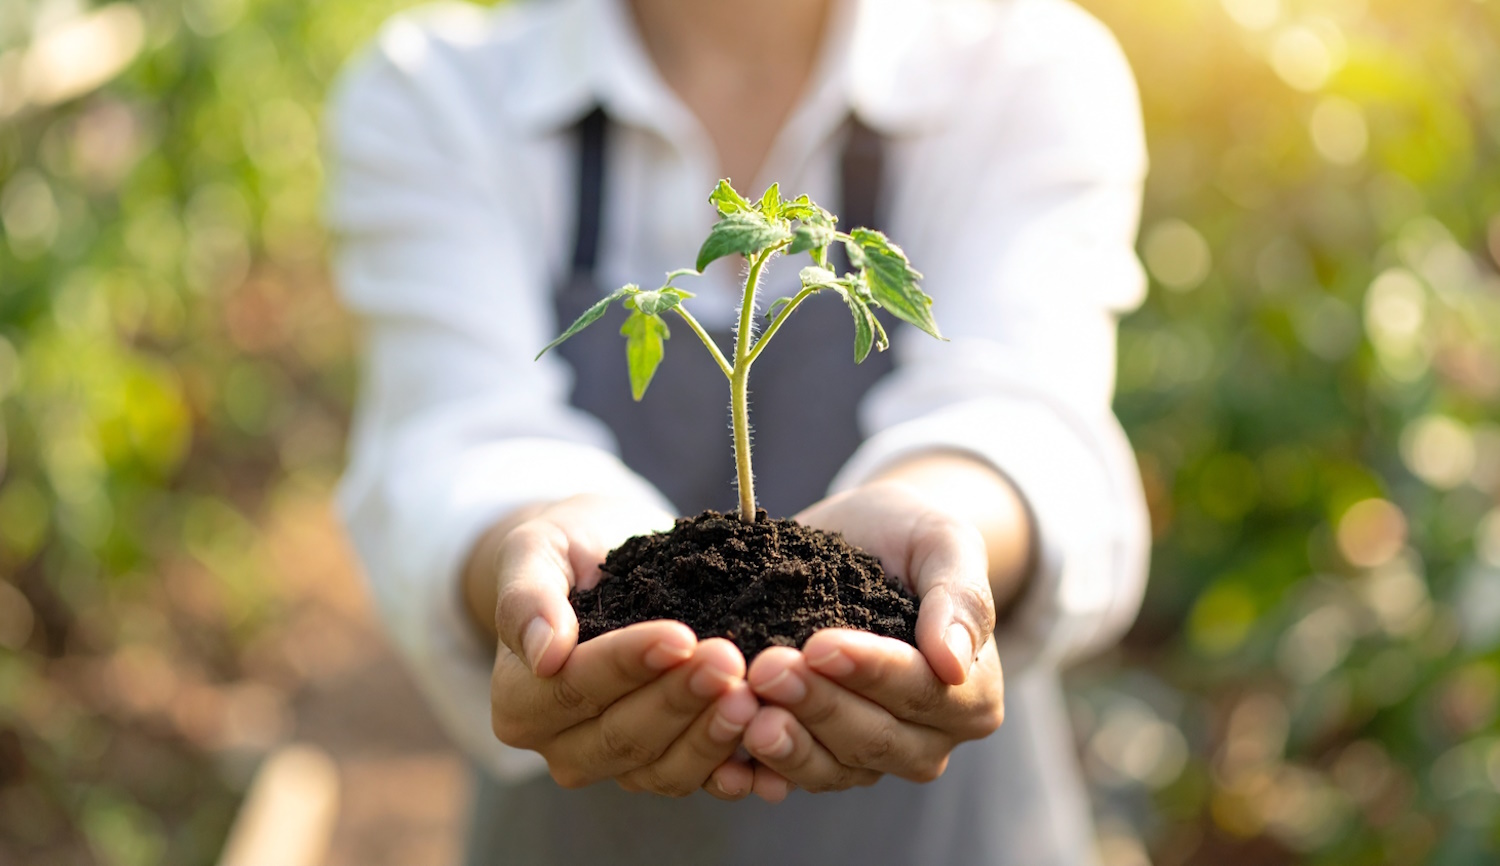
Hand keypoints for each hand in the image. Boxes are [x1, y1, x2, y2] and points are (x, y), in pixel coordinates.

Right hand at [482, 495, 758, 795]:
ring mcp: (615, 765)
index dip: (629, 664)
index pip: (576, 688)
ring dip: (711, 737)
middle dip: (680, 699)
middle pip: (623, 735)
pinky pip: (699, 778)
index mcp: (520, 702)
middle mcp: (561, 747)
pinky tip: (769, 750)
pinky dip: (736, 770)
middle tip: (729, 661)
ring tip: (752, 696)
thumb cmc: (563, 550)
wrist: (602, 563)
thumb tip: (544, 655)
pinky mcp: (664, 765)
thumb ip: (526, 599)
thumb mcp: (534, 552)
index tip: (680, 635)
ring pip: (663, 768)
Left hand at [724, 481, 1005, 794]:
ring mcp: (871, 757)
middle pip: (874, 738)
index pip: (923, 692)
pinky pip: (790, 778)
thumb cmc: (910, 537)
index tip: (821, 644)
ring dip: (784, 743)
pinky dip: (758, 770)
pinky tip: (728, 757)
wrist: (861, 540)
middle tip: (766, 669)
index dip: (872, 672)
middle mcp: (927, 740)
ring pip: (831, 768)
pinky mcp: (820, 759)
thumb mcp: (944, 543)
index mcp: (971, 695)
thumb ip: (960, 599)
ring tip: (743, 708)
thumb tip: (954, 665)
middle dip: (817, 705)